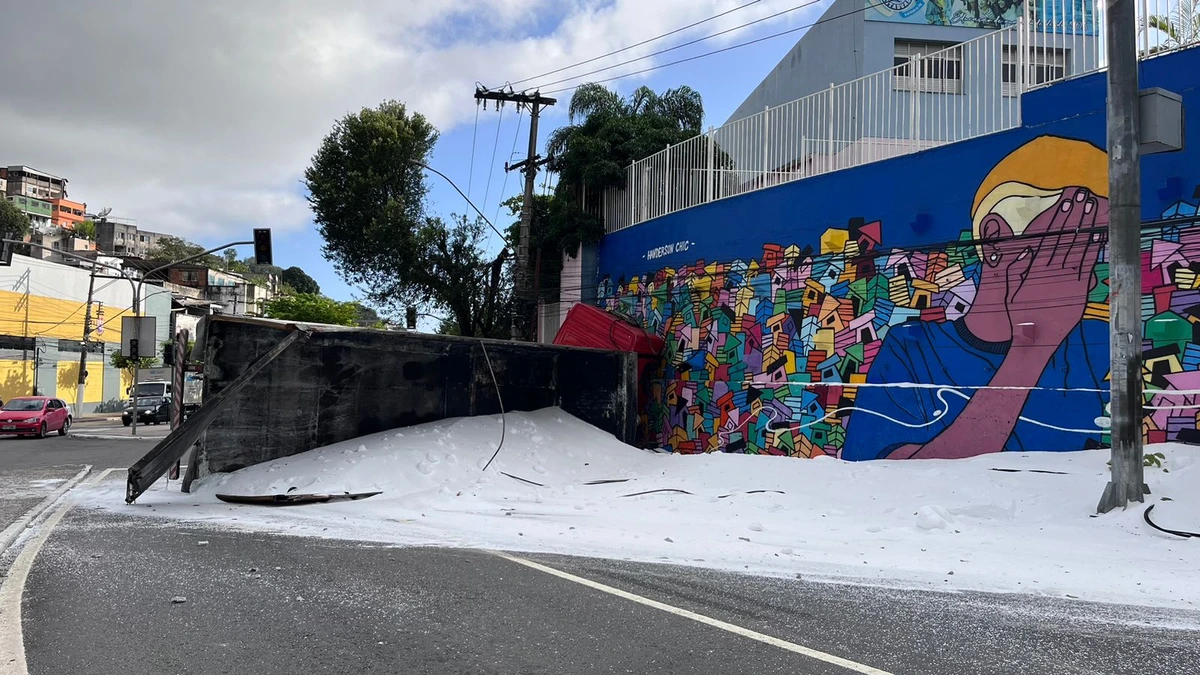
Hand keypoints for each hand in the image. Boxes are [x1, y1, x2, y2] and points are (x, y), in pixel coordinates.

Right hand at [1005, 187, 1106, 349]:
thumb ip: (1013, 265)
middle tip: (1082, 196)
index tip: (1064, 201)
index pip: (1049, 237)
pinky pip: (1088, 266)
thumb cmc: (1019, 314)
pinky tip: (1099, 236)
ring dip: (1087, 227)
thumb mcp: (1008, 288)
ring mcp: (1069, 281)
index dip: (1058, 218)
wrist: (1034, 338)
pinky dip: (1095, 251)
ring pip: (1079, 249)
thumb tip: (1020, 245)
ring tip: (1093, 208)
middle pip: (1066, 238)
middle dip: (1074, 216)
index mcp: (1035, 269)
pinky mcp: (1080, 291)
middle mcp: (1053, 272)